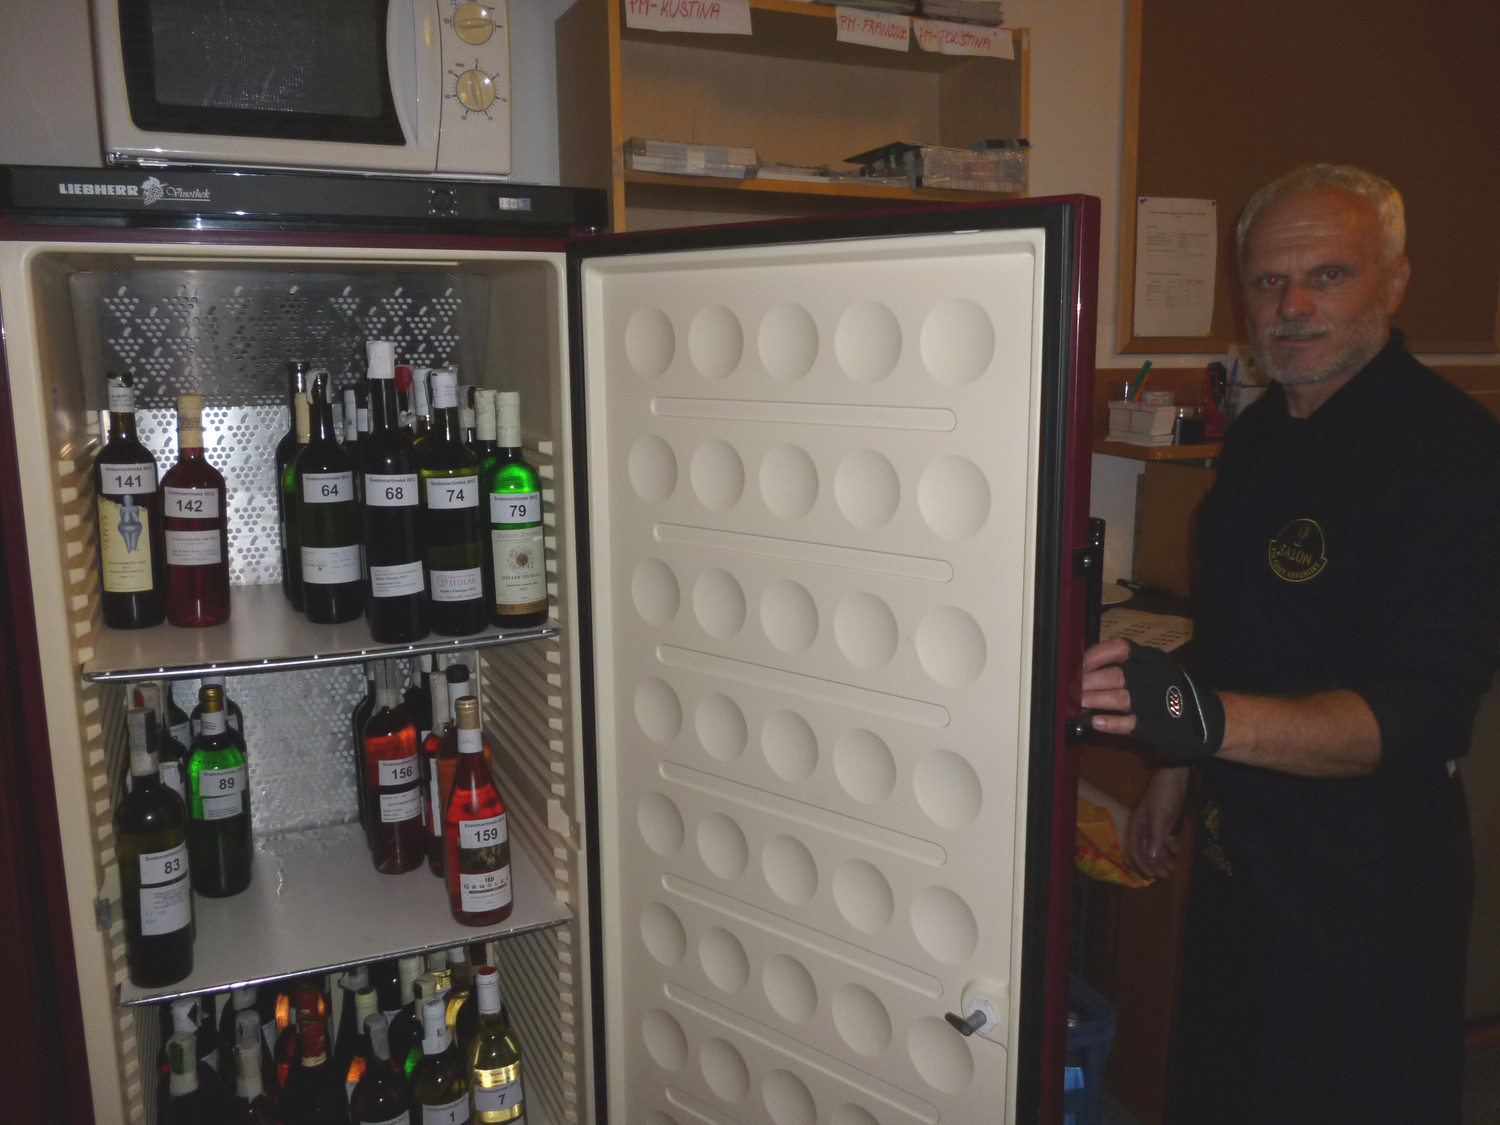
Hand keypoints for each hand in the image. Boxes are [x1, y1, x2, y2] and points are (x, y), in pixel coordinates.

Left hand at [1080, 639, 1224, 762]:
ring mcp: (1158, 701)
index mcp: (1151, 659)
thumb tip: (1082, 668)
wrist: (1209, 720)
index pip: (1119, 648)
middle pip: (1115, 675)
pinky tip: (1095, 722)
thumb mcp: (1154, 670)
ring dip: (1094, 701)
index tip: (1074, 663)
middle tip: (1068, 689)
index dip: (1094, 655)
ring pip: (1120, 698)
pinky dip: (1111, 723)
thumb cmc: (1170, 692)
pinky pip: (1130, 723)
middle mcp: (1155, 676)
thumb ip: (1125, 667)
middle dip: (1087, 683)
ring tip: (1076, 703)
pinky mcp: (1159, 726)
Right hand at [1125, 767, 1188, 879]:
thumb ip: (1154, 836)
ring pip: (1156, 846)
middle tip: (1166, 876)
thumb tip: (1149, 856)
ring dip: (1163, 858)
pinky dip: (1170, 847)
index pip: (1135, 849)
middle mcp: (1143, 827)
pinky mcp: (1165, 823)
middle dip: (1155, 864)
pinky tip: (1177, 851)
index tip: (1152, 875)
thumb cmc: (1164, 795)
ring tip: (1172, 869)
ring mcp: (1154, 825)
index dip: (1142, 863)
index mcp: (1137, 825)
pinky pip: (1165, 839)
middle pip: (1146, 850)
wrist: (1175, 777)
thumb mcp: (1159, 816)